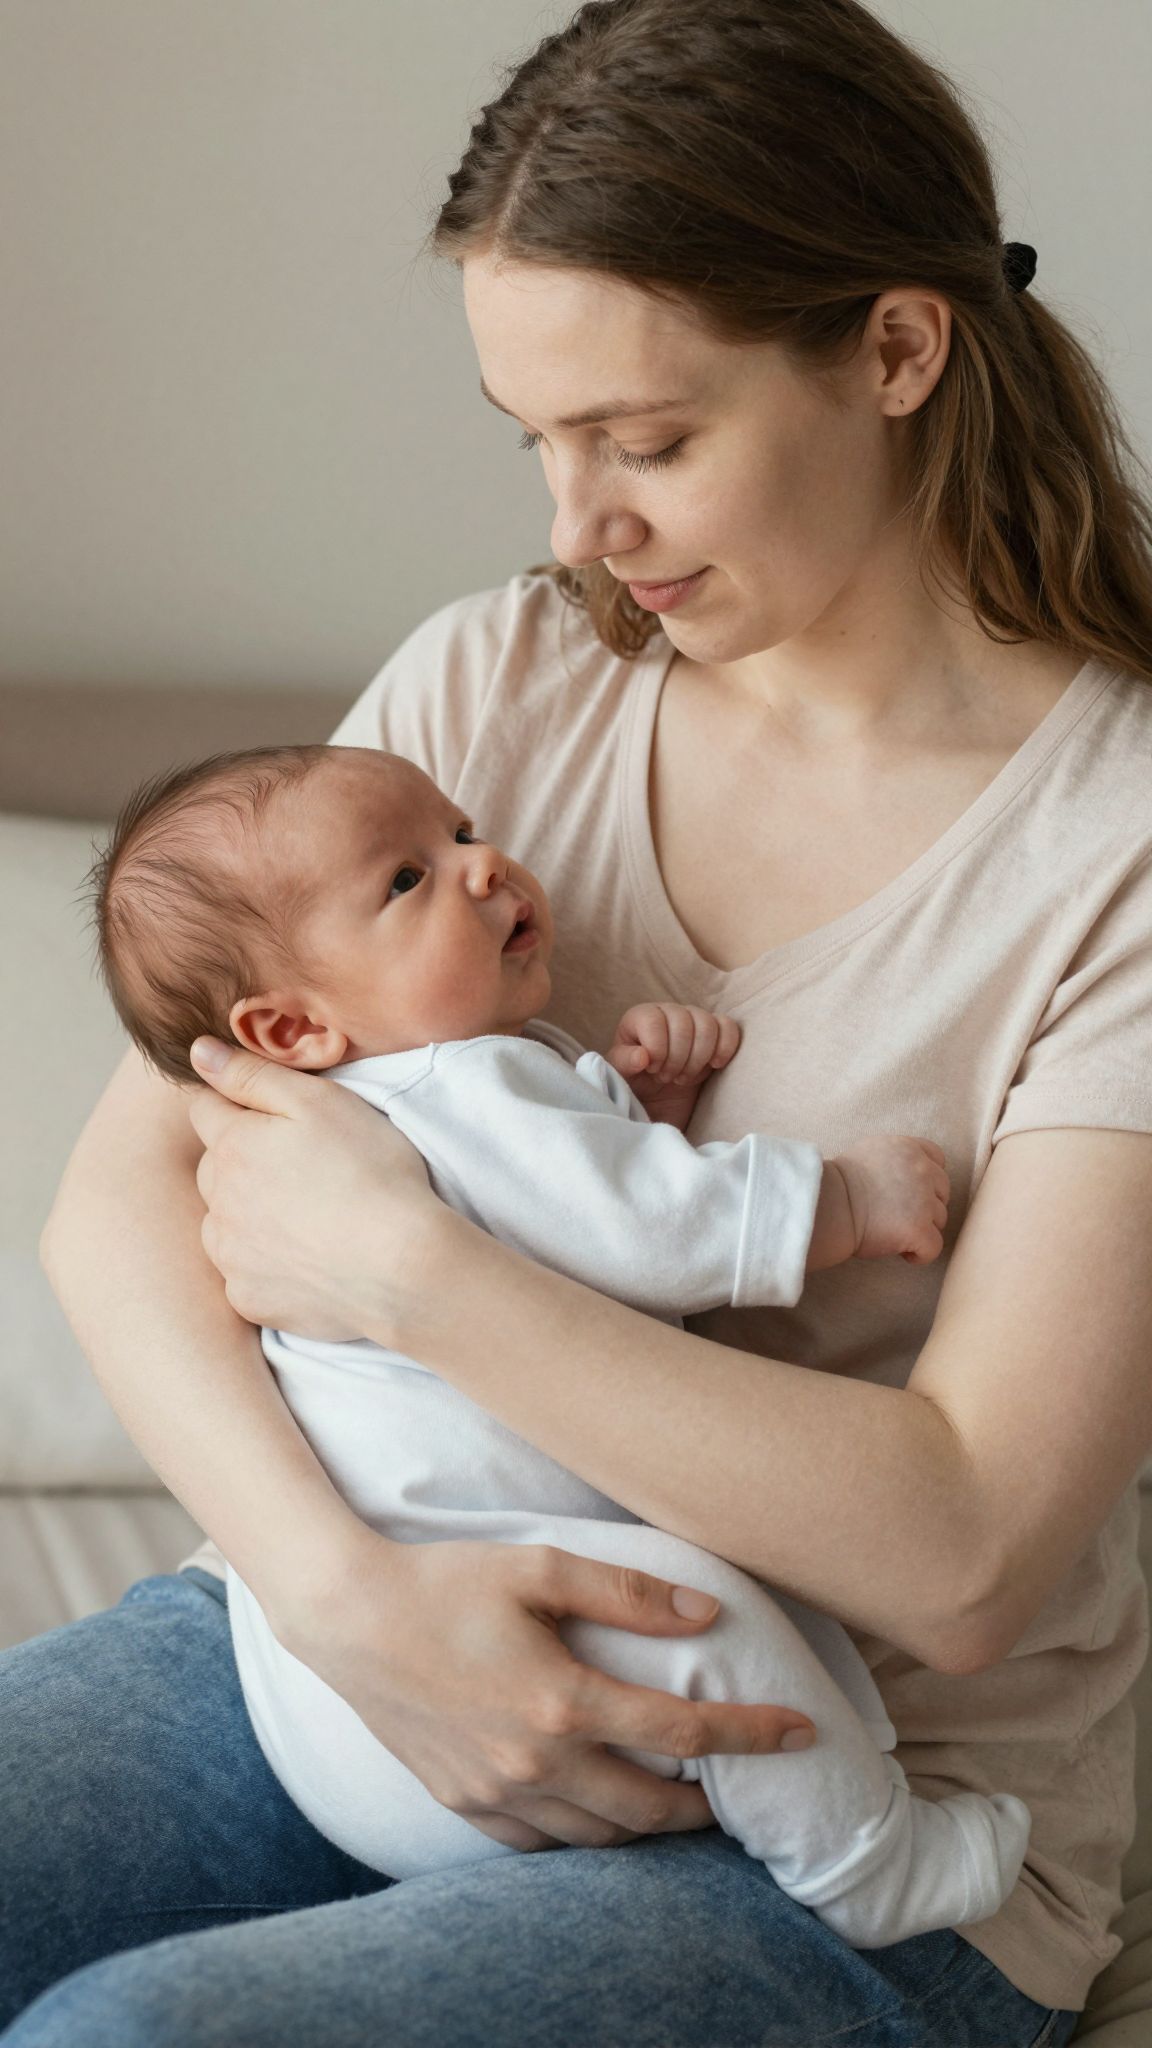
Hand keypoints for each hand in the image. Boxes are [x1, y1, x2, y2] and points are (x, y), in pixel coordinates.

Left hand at [187, 1037, 436, 1340]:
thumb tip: (198, 1053)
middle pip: (214, 1168)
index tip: (284, 1121)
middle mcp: (217, 1203)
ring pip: (225, 1224)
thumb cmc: (370, 1172)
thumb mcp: (319, 1101)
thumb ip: (252, 1074)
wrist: (403, 1268)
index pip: (207, 1110)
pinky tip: (310, 1259)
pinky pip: (246, 1274)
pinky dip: (268, 1265)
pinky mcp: (250, 1300)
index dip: (242, 1107)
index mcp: (231, 1147)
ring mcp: (231, 1257)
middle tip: (306, 1168)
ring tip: (311, 1217)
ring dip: (251, 1216)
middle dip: (244, 1162)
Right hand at [286, 1528, 816, 1850]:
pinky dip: (585, 1836)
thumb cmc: (447, 1580)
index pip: (682, 1736)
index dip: (750, 1735)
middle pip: (649, 1812)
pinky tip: (603, 1810)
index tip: (799, 1731)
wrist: (348, 1619)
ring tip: (684, 1807)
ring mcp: (496, 1795)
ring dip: (650, 1829)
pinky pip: (543, 1845)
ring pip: (598, 1838)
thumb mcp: (541, 1564)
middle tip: (743, 1792)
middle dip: (707, 1811)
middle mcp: (534, 1764)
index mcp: (562, 1702)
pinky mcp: (464, 1805)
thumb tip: (708, 1614)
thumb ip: (629, 1591)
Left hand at [607, 1004, 740, 1128]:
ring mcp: (694, 1019)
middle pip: (684, 1022)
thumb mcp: (621, 1074)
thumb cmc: (635, 1080)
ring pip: (708, 1024)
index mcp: (641, 1016)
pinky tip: (713, 1065)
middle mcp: (668, 1011)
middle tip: (667, 1077)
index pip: (654, 1020)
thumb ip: (625, 1062)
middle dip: (678, 1058)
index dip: (656, 1049)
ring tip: (684, 1077)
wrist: (656, 1096)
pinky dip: (725, 1048)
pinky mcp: (716, 1032)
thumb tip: (642, 1056)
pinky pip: (729, 1027)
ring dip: (699, 1057)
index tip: (652, 1069)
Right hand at [835, 1136, 949, 1265]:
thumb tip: (901, 1173)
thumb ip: (894, 1158)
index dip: (929, 1180)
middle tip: (900, 1217)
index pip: (938, 1160)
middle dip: (926, 1206)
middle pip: (942, 1192)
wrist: (828, 1205)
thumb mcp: (869, 1152)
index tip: (913, 1193)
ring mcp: (924, 1201)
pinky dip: (920, 1254)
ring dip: (921, 1229)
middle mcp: (922, 1170)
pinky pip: (933, 1248)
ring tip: (895, 1234)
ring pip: (939, 1220)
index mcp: (909, 1149)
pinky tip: (903, 1254)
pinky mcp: (920, 1229)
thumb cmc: (838, 1184)